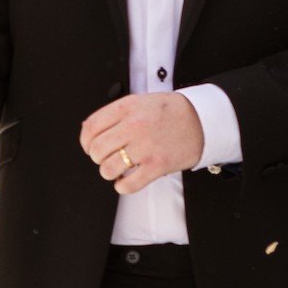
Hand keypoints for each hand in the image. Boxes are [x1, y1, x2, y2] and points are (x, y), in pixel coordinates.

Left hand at [80, 92, 203, 193]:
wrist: (202, 120)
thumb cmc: (171, 111)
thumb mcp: (139, 101)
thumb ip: (115, 113)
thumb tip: (88, 129)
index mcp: (126, 108)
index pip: (91, 127)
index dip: (85, 141)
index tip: (89, 147)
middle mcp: (133, 126)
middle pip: (96, 150)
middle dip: (98, 158)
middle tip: (106, 158)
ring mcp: (145, 147)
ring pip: (108, 169)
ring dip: (109, 172)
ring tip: (118, 169)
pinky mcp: (157, 165)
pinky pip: (128, 184)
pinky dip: (122, 186)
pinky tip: (126, 180)